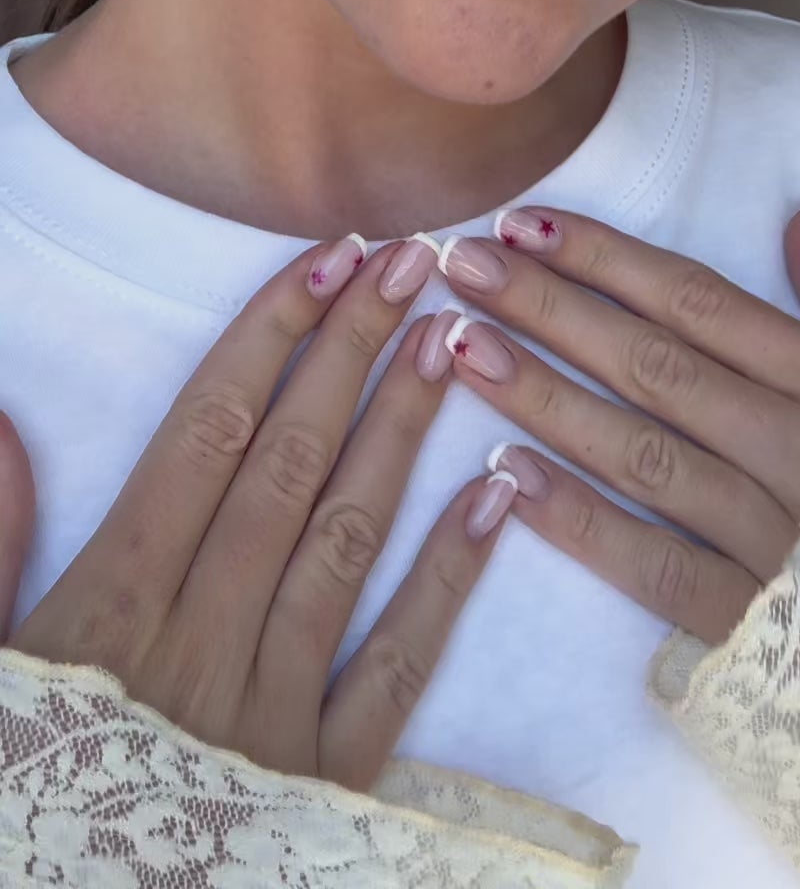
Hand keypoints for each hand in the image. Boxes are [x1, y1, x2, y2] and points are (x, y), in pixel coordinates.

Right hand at [1, 233, 511, 787]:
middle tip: (413, 259)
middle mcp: (200, 646)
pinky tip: (493, 497)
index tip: (326, 259)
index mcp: (111, 609)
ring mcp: (271, 717)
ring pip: (346, 542)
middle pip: (288, 466)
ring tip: (451, 342)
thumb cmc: (25, 799)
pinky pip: (397, 671)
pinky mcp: (327, 789)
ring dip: (402, 434)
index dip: (270, 338)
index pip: (207, 437)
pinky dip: (447, 581)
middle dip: (351, 352)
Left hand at [428, 199, 799, 643]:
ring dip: (543, 395)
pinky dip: (578, 521)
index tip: (524, 221)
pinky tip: (505, 474)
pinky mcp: (758, 622)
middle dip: (547, 307)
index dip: (604, 257)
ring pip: (639, 452)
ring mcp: (774, 536)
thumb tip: (796, 214)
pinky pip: (655, 566)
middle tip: (461, 264)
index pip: (696, 300)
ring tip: (462, 347)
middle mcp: (797, 448)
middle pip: (650, 363)